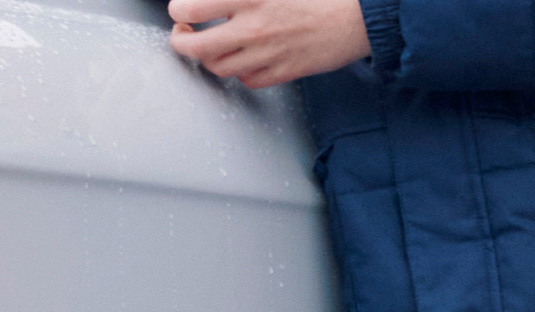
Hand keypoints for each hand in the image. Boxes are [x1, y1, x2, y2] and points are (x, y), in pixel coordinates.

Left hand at [167, 0, 370, 88]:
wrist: (356, 17)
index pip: (189, 9)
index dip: (178, 11)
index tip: (182, 11)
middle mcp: (252, 28)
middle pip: (195, 47)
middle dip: (181, 43)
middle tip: (183, 35)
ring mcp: (267, 54)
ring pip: (218, 67)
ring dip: (208, 58)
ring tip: (211, 47)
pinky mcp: (282, 72)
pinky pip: (246, 80)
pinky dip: (239, 71)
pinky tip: (242, 58)